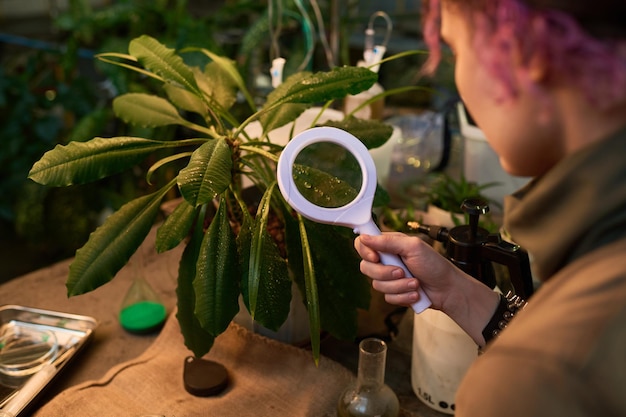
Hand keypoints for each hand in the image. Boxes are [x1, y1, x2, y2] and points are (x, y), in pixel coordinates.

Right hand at [355, 232, 500, 345]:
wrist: (448, 289)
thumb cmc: (435, 265)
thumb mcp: (413, 247)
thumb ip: (388, 242)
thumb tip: (365, 237)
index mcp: (389, 245)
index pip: (363, 244)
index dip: (365, 251)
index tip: (375, 257)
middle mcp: (386, 260)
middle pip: (366, 267)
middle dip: (385, 273)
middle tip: (402, 271)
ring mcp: (389, 278)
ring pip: (377, 285)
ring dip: (399, 286)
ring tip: (415, 283)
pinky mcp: (394, 293)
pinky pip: (387, 297)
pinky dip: (403, 296)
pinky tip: (415, 293)